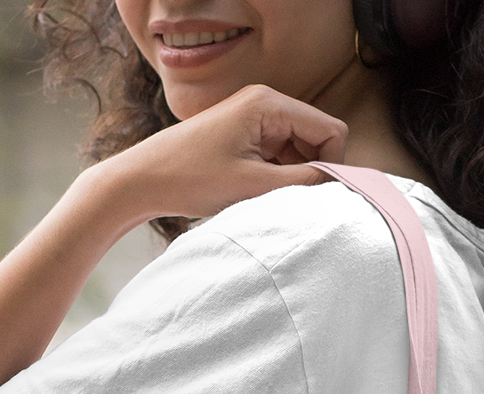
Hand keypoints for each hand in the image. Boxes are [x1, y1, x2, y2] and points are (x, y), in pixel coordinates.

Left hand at [95, 84, 346, 223]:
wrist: (144, 179)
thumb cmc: (192, 179)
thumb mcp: (254, 186)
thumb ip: (303, 181)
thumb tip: (339, 182)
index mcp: (269, 104)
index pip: (330, 130)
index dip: (332, 166)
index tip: (317, 197)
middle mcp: (265, 102)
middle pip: (316, 138)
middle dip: (312, 171)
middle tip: (289, 201)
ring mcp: (254, 117)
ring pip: (298, 150)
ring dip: (292, 177)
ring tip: (266, 198)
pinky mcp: (244, 134)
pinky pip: (278, 155)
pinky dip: (276, 176)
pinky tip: (256, 194)